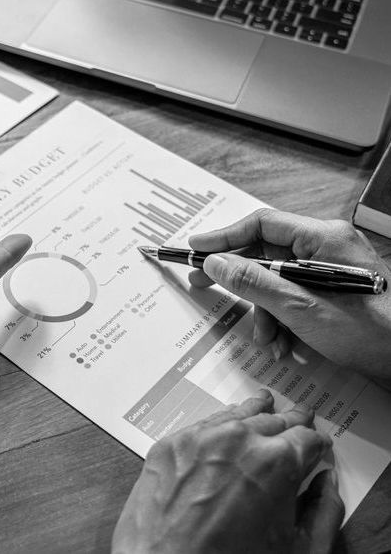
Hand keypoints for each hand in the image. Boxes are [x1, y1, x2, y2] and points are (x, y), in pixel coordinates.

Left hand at [112, 390, 342, 553]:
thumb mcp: (298, 550)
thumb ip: (322, 512)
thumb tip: (326, 482)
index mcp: (276, 461)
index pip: (306, 438)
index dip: (316, 443)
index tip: (318, 445)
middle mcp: (237, 438)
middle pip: (272, 420)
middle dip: (290, 421)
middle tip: (300, 416)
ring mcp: (200, 437)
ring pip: (236, 414)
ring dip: (254, 411)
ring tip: (265, 402)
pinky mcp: (172, 443)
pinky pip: (202, 426)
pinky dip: (220, 424)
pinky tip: (225, 425)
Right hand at [188, 209, 390, 387]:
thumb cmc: (370, 331)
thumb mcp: (300, 308)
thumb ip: (253, 282)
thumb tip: (216, 263)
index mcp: (323, 238)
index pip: (262, 225)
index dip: (225, 236)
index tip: (198, 247)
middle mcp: (326, 247)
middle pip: (266, 253)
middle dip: (240, 279)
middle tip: (205, 282)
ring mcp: (329, 268)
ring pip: (277, 280)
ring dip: (264, 311)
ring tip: (267, 338)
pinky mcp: (331, 290)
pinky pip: (293, 296)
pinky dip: (282, 319)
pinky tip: (285, 343)